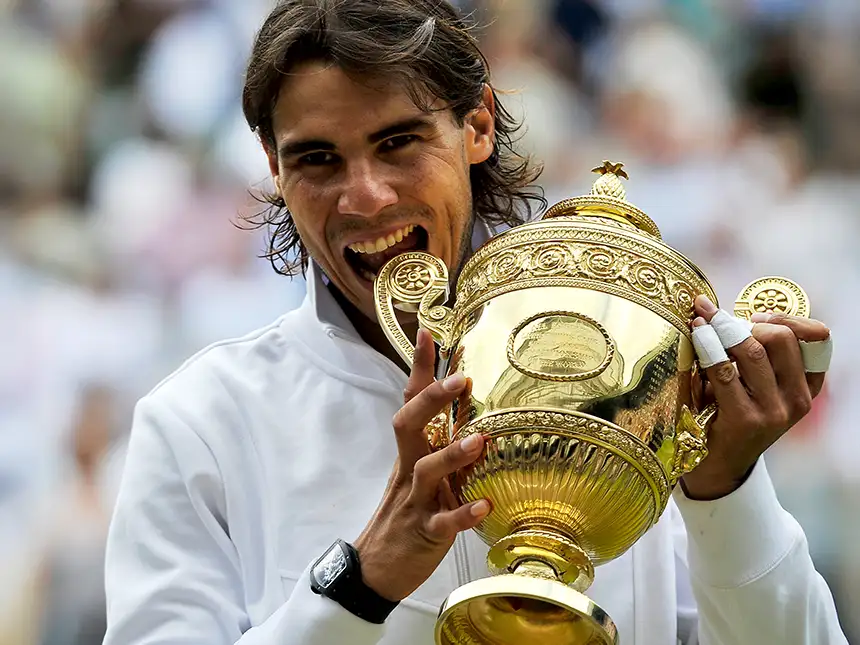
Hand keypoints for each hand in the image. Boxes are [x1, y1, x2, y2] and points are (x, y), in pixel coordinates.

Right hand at [354, 329, 489, 601]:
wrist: (374, 570)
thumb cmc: (403, 517)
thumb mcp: (418, 477)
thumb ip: (440, 450)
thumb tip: (471, 421)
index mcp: (410, 455)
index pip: (410, 404)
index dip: (419, 370)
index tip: (429, 334)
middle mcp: (410, 471)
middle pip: (408, 425)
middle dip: (431, 399)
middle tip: (461, 378)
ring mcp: (415, 502)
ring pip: (426, 471)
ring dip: (452, 454)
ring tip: (479, 440)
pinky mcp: (425, 534)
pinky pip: (443, 523)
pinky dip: (463, 514)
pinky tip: (484, 506)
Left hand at [681, 296, 829, 500]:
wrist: (716, 466)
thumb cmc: (730, 416)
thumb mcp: (754, 386)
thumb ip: (756, 356)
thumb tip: (725, 311)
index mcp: (806, 388)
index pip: (818, 340)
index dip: (787, 318)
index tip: (755, 316)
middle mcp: (797, 400)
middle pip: (782, 339)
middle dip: (746, 322)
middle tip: (718, 318)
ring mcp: (773, 412)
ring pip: (753, 352)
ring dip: (722, 329)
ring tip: (701, 320)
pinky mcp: (745, 419)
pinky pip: (724, 371)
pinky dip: (708, 347)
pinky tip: (696, 336)